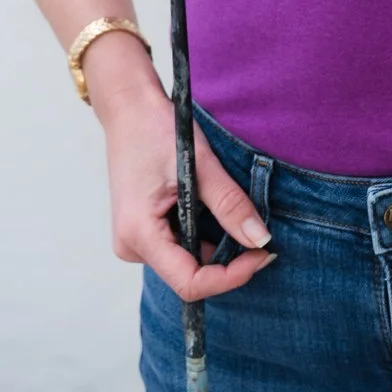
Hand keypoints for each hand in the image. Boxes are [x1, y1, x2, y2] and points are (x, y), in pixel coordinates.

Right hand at [96, 65, 277, 303]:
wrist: (128, 108)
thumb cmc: (157, 129)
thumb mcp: (199, 164)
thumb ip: (230, 204)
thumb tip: (260, 239)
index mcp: (139, 233)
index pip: (190, 282)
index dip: (231, 276)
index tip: (262, 254)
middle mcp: (131, 245)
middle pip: (189, 275)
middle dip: (227, 260)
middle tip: (258, 233)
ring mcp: (134, 240)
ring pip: (186, 262)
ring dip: (214, 245)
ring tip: (229, 210)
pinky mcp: (142, 232)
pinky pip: (178, 247)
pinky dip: (201, 234)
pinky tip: (208, 207)